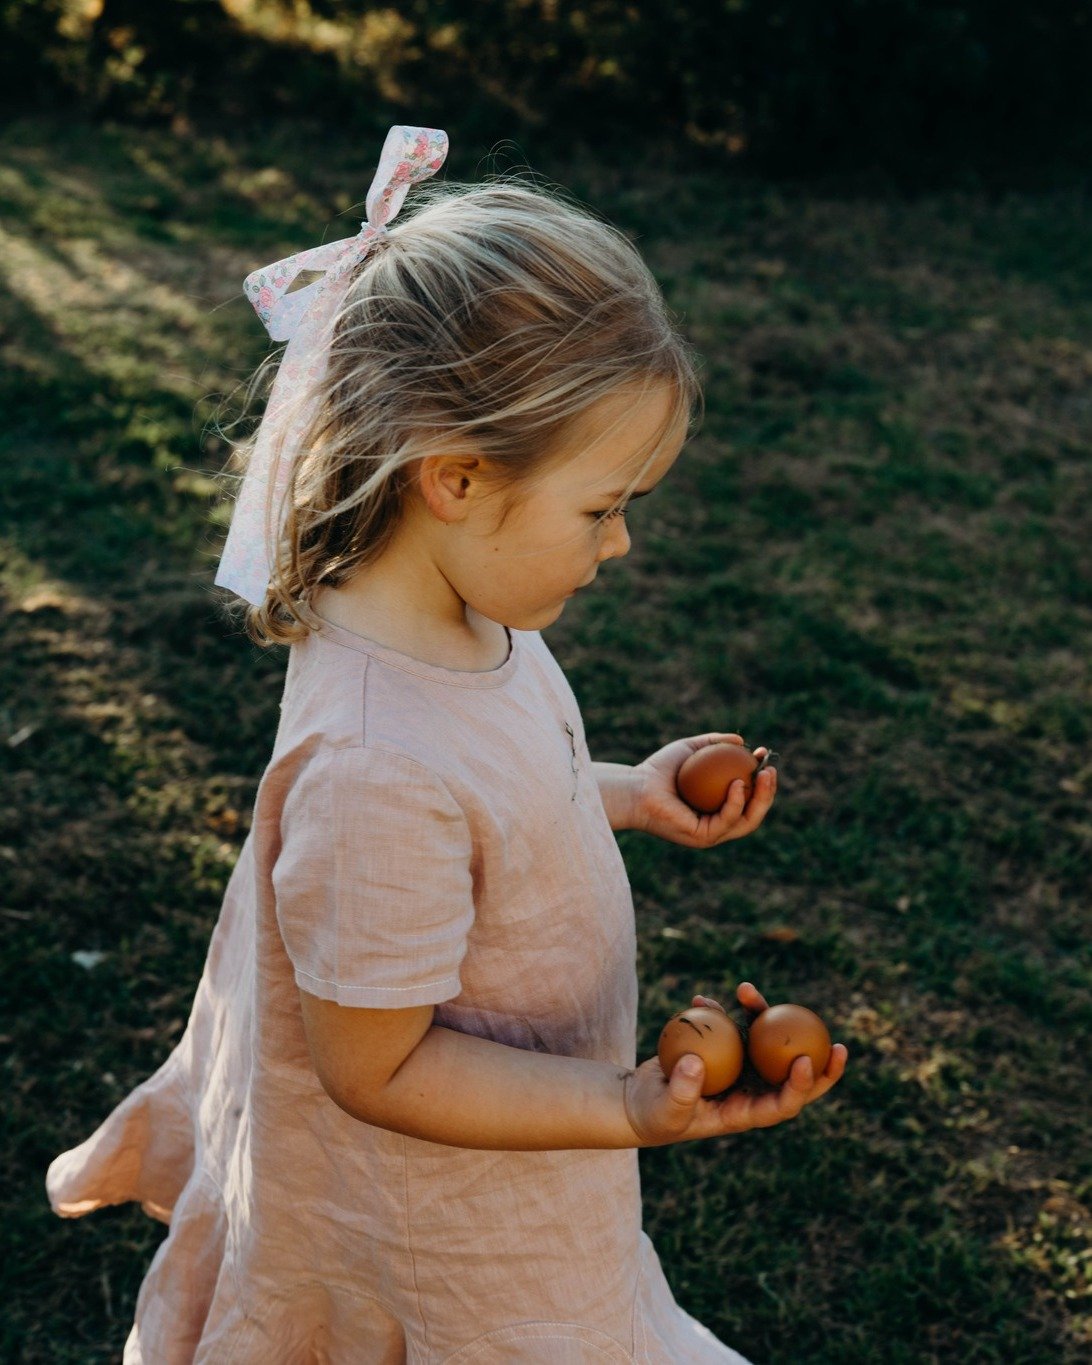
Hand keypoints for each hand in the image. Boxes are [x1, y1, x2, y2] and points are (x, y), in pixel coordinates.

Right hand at [623, 985, 847, 1146]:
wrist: (639, 1101)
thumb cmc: (653, 1114)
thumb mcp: (665, 1109)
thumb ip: (681, 1091)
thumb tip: (698, 1062)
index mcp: (745, 1112)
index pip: (783, 1104)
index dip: (800, 1086)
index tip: (806, 1060)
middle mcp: (750, 1090)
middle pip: (792, 1075)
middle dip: (820, 1062)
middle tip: (838, 1042)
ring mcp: (739, 1068)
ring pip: (764, 1041)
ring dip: (760, 1014)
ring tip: (743, 989)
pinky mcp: (723, 1050)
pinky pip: (733, 1027)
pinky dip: (721, 1012)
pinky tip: (701, 999)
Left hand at [629, 732, 776, 847]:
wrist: (635, 788)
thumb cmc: (657, 769)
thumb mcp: (689, 748)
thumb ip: (713, 743)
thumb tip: (741, 741)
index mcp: (716, 809)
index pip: (747, 798)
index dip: (761, 780)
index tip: (763, 758)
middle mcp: (716, 825)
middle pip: (752, 813)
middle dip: (768, 793)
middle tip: (770, 770)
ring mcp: (710, 834)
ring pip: (745, 821)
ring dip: (760, 800)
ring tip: (763, 775)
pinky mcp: (702, 837)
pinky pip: (725, 820)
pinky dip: (735, 803)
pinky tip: (738, 783)